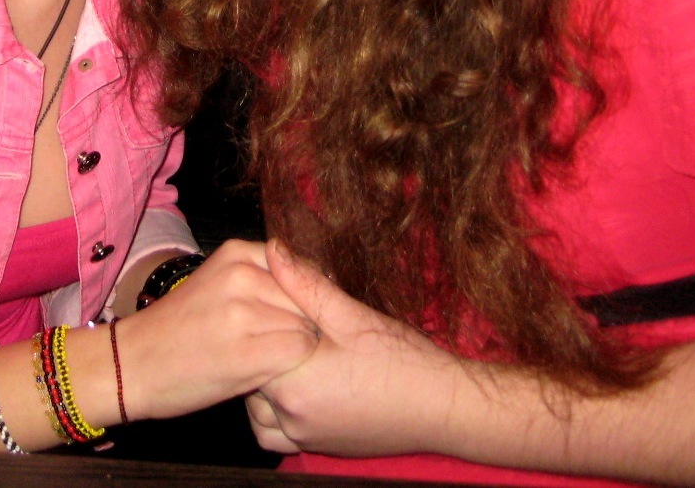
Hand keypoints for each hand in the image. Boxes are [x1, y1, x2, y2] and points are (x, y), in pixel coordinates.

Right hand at [118, 238, 317, 419]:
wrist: (132, 363)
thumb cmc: (180, 327)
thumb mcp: (219, 281)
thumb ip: (263, 276)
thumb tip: (319, 283)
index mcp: (237, 253)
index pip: (303, 270)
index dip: (306, 300)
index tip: (293, 319)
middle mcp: (242, 276)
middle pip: (308, 300)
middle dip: (304, 324)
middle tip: (277, 344)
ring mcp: (243, 314)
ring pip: (306, 328)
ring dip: (297, 348)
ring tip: (269, 359)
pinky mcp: (246, 354)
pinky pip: (297, 355)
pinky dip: (290, 368)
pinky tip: (267, 374)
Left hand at [247, 239, 454, 456]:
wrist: (442, 407)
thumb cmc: (401, 359)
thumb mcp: (352, 315)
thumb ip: (305, 283)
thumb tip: (273, 249)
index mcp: (295, 383)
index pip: (253, 342)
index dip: (263, 314)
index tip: (280, 300)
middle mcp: (292, 417)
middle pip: (252, 374)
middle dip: (263, 346)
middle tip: (288, 323)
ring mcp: (304, 436)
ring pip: (257, 407)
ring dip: (264, 381)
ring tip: (289, 352)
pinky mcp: (317, 446)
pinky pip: (274, 435)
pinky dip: (274, 414)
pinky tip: (295, 386)